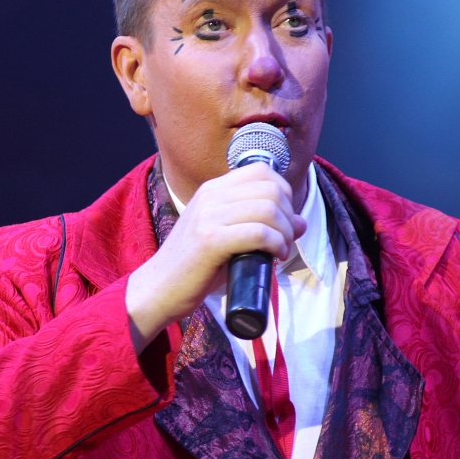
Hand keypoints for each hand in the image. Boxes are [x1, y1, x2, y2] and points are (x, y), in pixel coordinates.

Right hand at [125, 162, 306, 352]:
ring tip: (281, 250)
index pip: (261, 170)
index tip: (285, 217)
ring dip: (286, 232)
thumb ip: (258, 224)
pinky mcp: (210, 241)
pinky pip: (259, 233)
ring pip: (269, 209)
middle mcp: (210, 196)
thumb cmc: (196, 267)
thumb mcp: (226, 236)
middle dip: (289, 214)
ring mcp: (208, 217)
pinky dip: (276, 244)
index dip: (284, 191)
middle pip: (271, 189)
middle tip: (287, 238)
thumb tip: (300, 222)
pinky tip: (275, 256)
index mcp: (212, 190)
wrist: (159, 288)